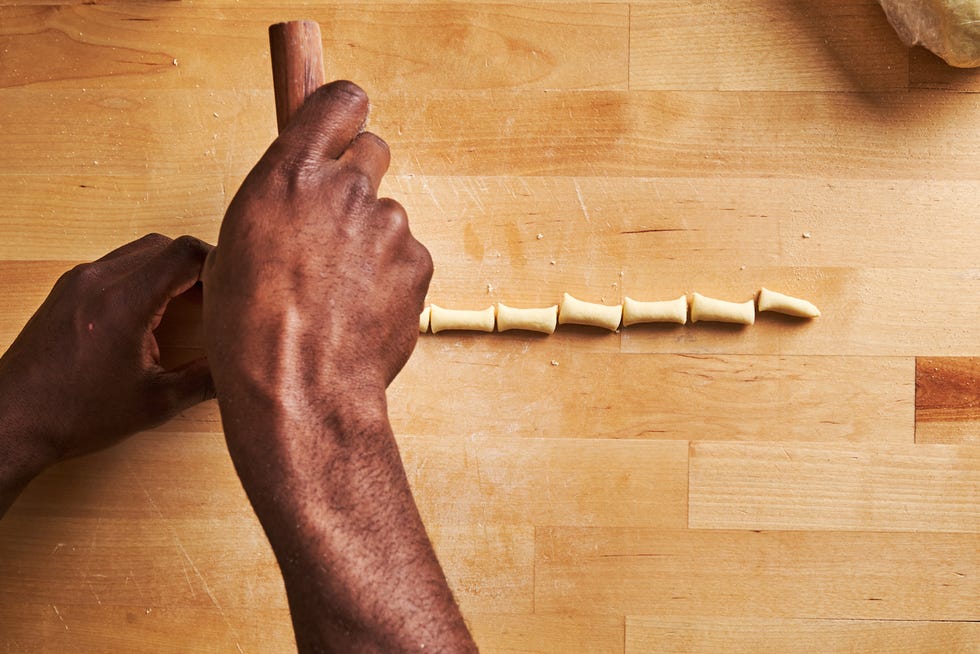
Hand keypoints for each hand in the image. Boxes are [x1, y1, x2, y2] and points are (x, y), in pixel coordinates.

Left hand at [0, 234, 214, 482]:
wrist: (12, 422)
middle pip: (164, 246)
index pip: (185, 254)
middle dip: (197, 267)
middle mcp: (98, 281)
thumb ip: (205, 380)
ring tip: (188, 307)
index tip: (233, 289)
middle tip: (216, 299)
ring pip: (140, 252)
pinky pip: (116, 265)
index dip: (219, 265)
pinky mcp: (67, 289)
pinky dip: (143, 278)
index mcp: (124, 303)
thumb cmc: (77, 415)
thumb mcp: (156, 403)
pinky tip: (152, 315)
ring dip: (169, 271)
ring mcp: (78, 281)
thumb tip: (242, 369)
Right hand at [203, 80, 431, 449]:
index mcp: (288, 177)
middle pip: (372, 151)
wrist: (298, 387)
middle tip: (339, 225)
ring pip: (388, 215)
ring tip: (342, 291)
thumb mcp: (234, 249)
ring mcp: (387, 224)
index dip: (345, 114)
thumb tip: (294, 201)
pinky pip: (407, 256)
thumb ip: (276, 204)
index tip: (345, 127)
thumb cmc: (252, 330)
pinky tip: (363, 309)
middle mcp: (343, 189)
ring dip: (371, 240)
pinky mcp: (417, 261)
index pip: (338, 102)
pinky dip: (392, 276)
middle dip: (358, 179)